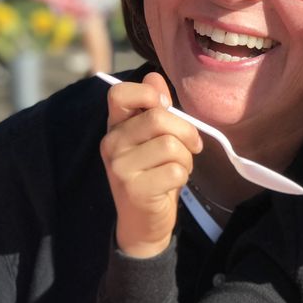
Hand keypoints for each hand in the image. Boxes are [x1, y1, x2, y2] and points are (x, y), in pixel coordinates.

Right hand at [100, 72, 202, 257]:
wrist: (142, 224)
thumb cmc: (153, 175)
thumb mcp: (152, 140)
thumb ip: (155, 109)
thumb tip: (155, 78)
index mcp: (115, 126)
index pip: (120, 93)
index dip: (149, 95)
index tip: (165, 109)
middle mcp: (111, 143)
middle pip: (159, 118)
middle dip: (186, 132)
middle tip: (192, 146)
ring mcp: (119, 167)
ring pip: (172, 145)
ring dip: (186, 159)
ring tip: (177, 169)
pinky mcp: (135, 189)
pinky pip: (176, 170)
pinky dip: (183, 176)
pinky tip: (172, 184)